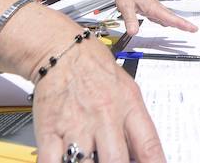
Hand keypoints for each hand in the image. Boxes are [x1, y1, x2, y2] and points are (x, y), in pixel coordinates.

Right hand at [32, 25, 165, 162]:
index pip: (148, 146)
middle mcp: (105, 116)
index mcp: (129, 106)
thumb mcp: (128, 90)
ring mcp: (77, 125)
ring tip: (92, 160)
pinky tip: (65, 162)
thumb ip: (136, 125)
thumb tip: (141, 156)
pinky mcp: (50, 130)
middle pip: (116, 161)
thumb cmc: (94, 68)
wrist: (61, 49)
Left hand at [112, 0, 196, 34]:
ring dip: (176, 22)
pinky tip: (165, 23)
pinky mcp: (149, 5)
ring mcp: (153, 6)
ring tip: (184, 27)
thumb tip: (134, 32)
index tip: (193, 28)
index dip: (183, 24)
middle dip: (183, 24)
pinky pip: (160, 15)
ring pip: (166, 16)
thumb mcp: (126, 6)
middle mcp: (155, 6)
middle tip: (194, 29)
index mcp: (153, 7)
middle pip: (172, 17)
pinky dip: (166, 20)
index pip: (171, 18)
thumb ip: (130, 20)